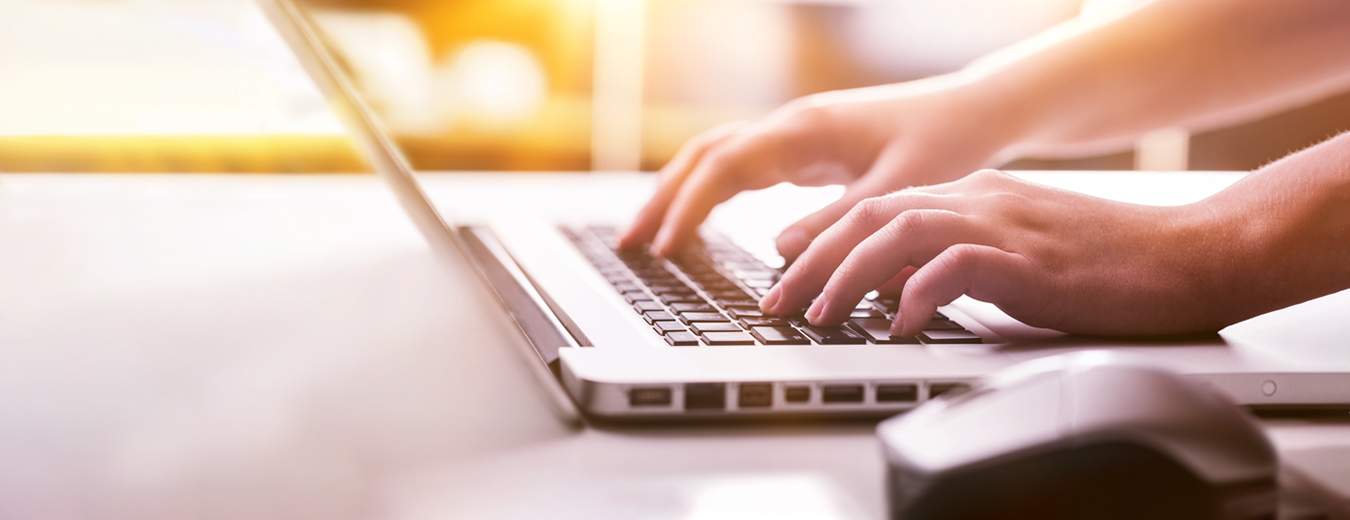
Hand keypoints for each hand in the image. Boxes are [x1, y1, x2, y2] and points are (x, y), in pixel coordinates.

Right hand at [619, 73, 1020, 257]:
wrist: (974, 111)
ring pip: (714, 158)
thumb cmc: (945, 144)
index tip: (664, 250)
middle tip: (630, 245)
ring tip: (649, 238)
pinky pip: (739, 167)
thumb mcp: (898, 191)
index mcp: (804, 130)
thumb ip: (841, 221)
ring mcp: (792, 134)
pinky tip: (697, 222)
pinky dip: (708, 192)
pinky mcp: (802, 149)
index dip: (687, 208)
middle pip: (702, 157)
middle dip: (662, 199)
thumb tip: (781, 252)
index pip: (722, 167)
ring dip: (678, 194)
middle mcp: (789, 126)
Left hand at [758, 169, 1246, 336]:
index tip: (788, 273)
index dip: (825, 241)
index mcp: (974, 196)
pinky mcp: (1029, 258)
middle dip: (814, 260)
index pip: (878, 209)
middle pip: (871, 217)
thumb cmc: (1106, 265)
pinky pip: (954, 266)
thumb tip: (900, 293)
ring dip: (848, 276)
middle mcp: (979, 200)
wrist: (1186, 256)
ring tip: (818, 314)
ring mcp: (1003, 224)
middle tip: (778, 301)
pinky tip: (899, 322)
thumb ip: (959, 264)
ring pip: (897, 234)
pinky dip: (917, 293)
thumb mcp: (1015, 257)